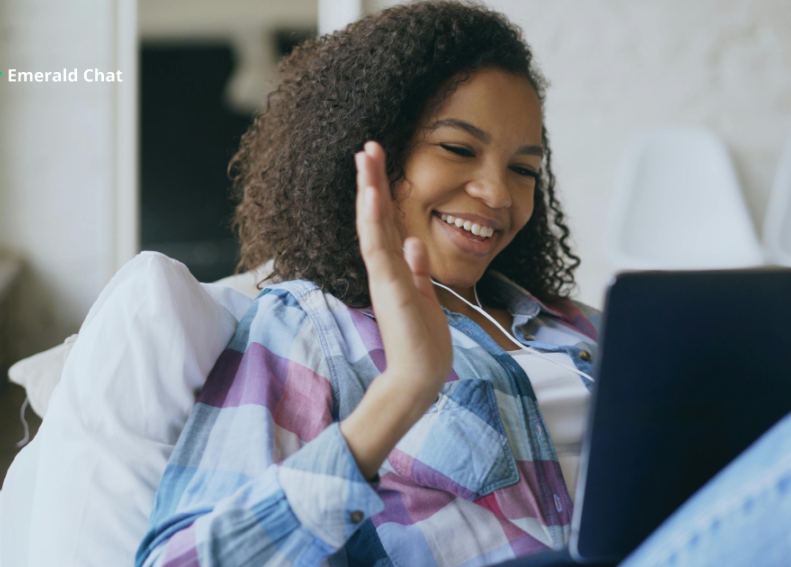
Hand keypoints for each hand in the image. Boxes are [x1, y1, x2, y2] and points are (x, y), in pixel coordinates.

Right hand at [354, 141, 452, 404]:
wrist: (421, 375)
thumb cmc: (423, 341)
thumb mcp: (424, 296)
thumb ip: (417, 269)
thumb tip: (413, 243)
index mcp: (394, 269)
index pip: (384, 223)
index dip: (380, 192)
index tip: (378, 162)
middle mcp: (385, 269)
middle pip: (374, 216)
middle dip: (371, 181)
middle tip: (367, 146)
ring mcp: (385, 277)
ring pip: (372, 225)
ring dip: (369, 190)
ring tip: (365, 157)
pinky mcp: (390, 288)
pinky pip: (377, 249)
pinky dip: (372, 221)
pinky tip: (371, 196)